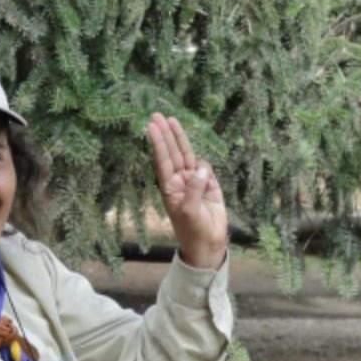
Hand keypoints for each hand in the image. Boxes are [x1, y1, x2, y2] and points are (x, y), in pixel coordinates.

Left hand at [147, 113, 227, 269]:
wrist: (208, 245)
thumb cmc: (193, 231)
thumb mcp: (190, 212)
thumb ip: (194, 189)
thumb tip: (201, 167)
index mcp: (170, 188)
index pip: (163, 161)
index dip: (158, 143)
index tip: (151, 127)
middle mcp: (180, 182)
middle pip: (172, 153)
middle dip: (165, 134)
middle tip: (157, 115)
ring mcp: (194, 182)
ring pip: (187, 155)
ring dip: (180, 139)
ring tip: (171, 120)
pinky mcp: (209, 185)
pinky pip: (206, 168)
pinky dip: (204, 166)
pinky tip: (202, 172)